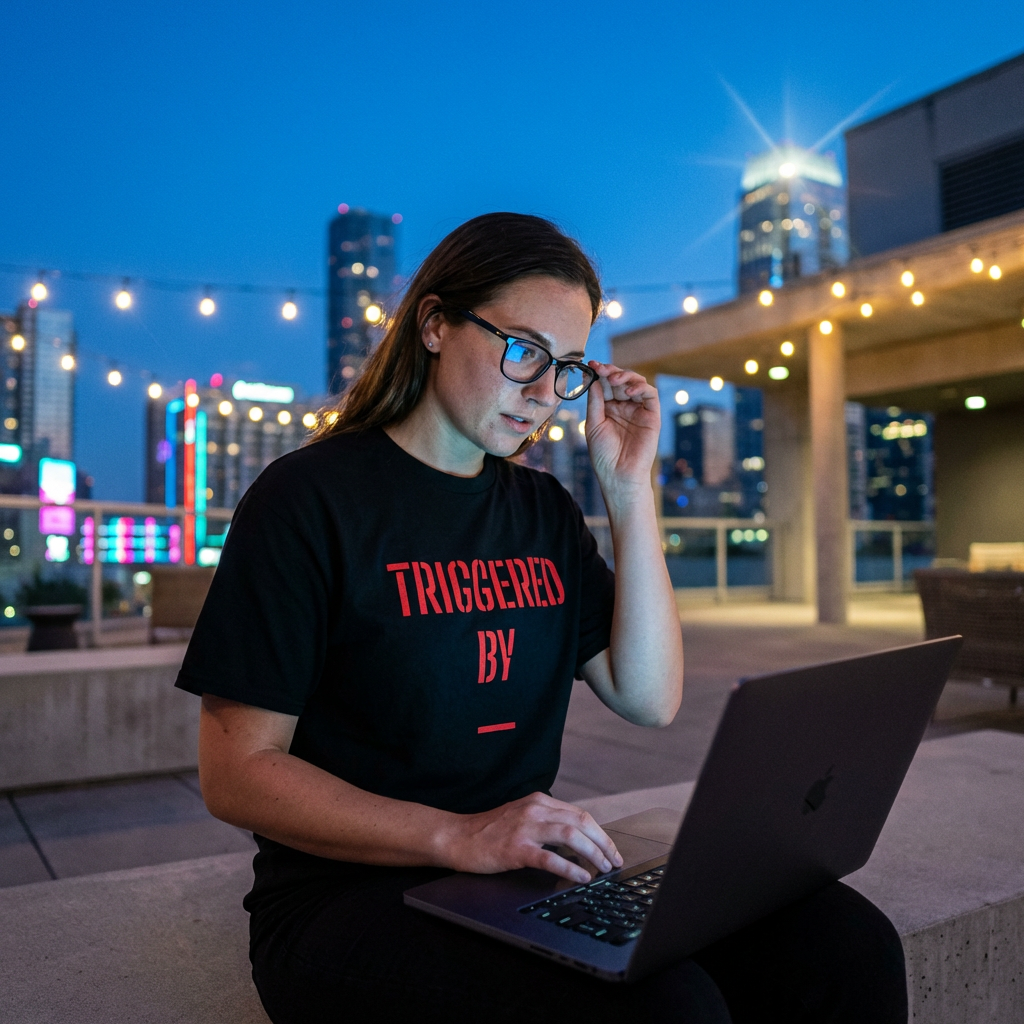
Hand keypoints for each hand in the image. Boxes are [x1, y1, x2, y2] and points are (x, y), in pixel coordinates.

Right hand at [446, 792, 623, 883]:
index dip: (600, 833)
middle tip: (614, 861)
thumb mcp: (522, 817)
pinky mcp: (516, 848)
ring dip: (593, 854)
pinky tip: (581, 877)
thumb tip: (577, 841)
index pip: (580, 814)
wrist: (458, 837)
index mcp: (539, 801)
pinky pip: (551, 858)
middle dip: (603, 844)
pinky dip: (571, 867)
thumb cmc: (489, 831)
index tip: (611, 849)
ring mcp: (526, 828)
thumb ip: (546, 822)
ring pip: (571, 836)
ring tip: (603, 869)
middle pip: (581, 822)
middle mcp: (535, 810)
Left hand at [585, 362, 659, 503]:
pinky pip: (650, 395)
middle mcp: (624, 407)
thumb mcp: (594, 424)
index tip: (591, 365)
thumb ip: (595, 401)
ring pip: (636, 383)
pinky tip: (627, 390)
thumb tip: (594, 378)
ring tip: (614, 379)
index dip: (599, 374)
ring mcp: (638, 410)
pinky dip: (640, 387)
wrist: (618, 475)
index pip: (605, 385)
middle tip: (601, 368)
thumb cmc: (604, 455)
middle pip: (620, 381)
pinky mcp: (652, 416)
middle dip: (611, 371)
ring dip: (625, 376)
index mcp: (608, 408)